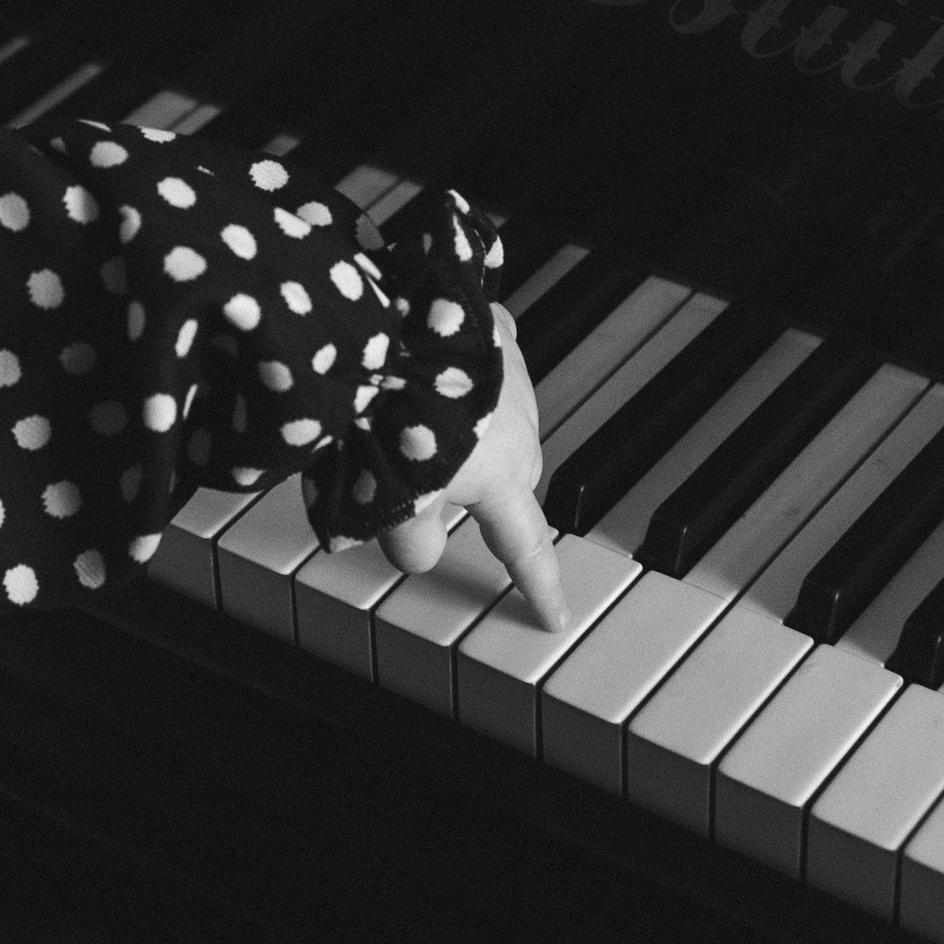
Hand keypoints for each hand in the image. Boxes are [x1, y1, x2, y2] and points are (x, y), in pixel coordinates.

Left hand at [377, 308, 566, 630]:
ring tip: (417, 423)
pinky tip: (431, 372)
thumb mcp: (390, 504)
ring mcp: (511, 372)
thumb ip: (411, 540)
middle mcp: (520, 425)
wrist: (391, 328)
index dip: (537, 587)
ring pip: (499, 420)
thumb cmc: (393, 417)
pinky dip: (467, 378)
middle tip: (430, 491)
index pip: (524, 548)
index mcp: (501, 475)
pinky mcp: (492, 329)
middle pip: (509, 478)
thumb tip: (422, 552)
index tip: (553, 616)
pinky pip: (486, 365)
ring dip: (471, 431)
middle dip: (481, 492)